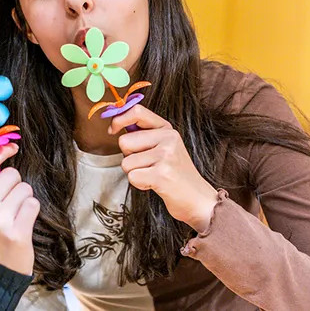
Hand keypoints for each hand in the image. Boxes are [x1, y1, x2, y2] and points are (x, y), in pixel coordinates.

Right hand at [0, 144, 39, 274]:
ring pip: (25, 188)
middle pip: (11, 174)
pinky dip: (32, 211)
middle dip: (16, 185)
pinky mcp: (17, 231)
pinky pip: (33, 204)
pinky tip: (22, 223)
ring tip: (15, 215)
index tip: (12, 148)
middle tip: (9, 204)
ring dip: (25, 199)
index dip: (1, 151)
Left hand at [110, 105, 218, 232]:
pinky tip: (154, 184)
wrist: (197, 198)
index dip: (119, 119)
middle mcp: (168, 139)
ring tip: (153, 175)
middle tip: (148, 165)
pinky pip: (132, 177)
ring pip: (126, 162)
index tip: (112, 129)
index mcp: (167, 129)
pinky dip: (139, 184)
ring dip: (135, 173)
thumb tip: (116, 123)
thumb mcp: (165, 146)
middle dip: (129, 157)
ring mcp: (166, 156)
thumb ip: (144, 133)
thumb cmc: (175, 173)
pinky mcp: (162, 174)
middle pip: (124, 142)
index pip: (137, 111)